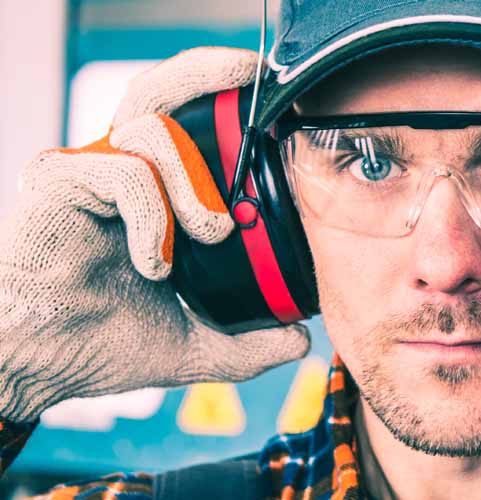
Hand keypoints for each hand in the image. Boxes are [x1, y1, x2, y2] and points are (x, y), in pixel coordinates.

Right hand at [0, 47, 309, 421]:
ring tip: (210, 235)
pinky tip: (153, 264)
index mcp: (151, 192)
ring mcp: (87, 171)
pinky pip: (126, 172)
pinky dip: (153, 217)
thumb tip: (300, 341)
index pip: (187, 125)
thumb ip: (248, 341)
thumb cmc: (100, 344)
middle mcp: (118, 170)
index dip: (226, 106)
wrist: (41, 363)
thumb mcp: (195, 344)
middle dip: (207, 73)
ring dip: (195, 182)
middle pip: (161, 93)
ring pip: (155, 130)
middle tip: (250, 77)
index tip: (276, 107)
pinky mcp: (59, 180)